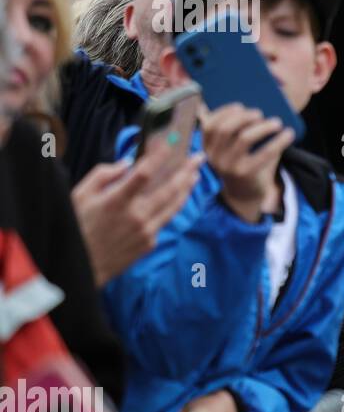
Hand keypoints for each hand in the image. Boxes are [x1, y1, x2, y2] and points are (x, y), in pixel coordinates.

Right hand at [72, 152, 203, 285]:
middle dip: (186, 171)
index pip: (144, 173)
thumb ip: (103, 175)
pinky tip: (176, 197)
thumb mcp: (80, 196)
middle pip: (170, 189)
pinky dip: (170, 207)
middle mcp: (136, 216)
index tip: (170, 143)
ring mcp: (146, 232)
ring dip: (187, 188)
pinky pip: (164, 220)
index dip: (159, 156)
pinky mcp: (150, 243)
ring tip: (195, 175)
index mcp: (116, 201)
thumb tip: (128, 164)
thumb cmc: (76, 227)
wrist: (81, 268)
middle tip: (198, 158)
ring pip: (174, 206)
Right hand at [200, 104, 293, 222]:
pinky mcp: (246, 174)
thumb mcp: (233, 149)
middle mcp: (214, 157)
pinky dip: (278, 141)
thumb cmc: (242, 163)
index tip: (240, 106)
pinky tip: (289, 134)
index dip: (224, 112)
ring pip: (244, 138)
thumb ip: (237, 131)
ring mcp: (229, 166)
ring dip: (263, 126)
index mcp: (207, 148)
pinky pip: (264, 153)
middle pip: (226, 129)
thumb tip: (260, 110)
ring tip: (277, 122)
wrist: (245, 195)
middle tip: (260, 113)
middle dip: (244, 117)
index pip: (209, 126)